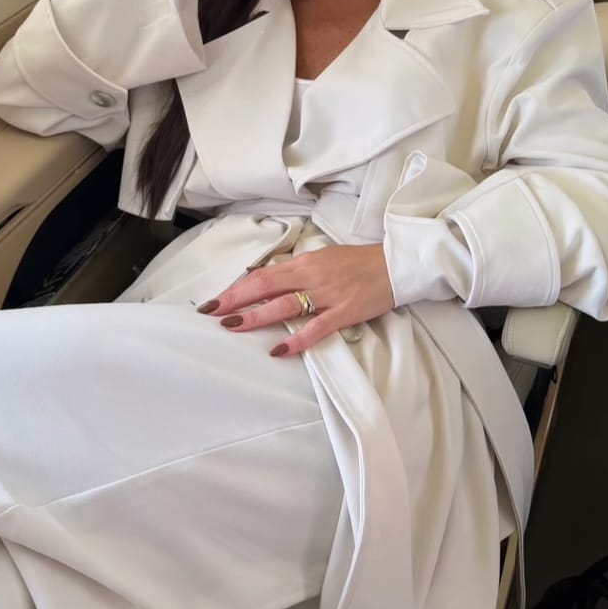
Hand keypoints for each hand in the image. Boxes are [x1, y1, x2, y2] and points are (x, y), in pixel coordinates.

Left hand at [197, 244, 393, 356]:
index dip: (236, 288)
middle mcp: (311, 276)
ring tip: (233, 326)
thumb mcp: (323, 259)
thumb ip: (297, 272)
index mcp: (305, 262)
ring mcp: (327, 295)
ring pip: (285, 306)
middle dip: (236, 300)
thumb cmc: (358, 263)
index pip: (262, 276)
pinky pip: (316, 328)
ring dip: (257, 316)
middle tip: (212, 313)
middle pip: (266, 287)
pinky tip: (278, 349)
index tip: (215, 301)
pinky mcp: (344, 312)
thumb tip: (269, 283)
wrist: (395, 265)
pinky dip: (297, 339)